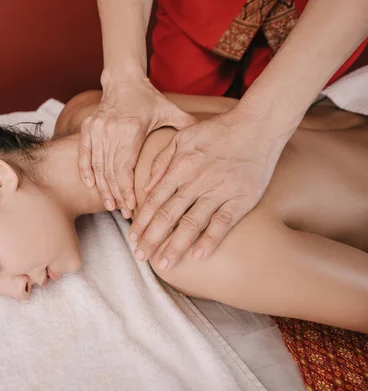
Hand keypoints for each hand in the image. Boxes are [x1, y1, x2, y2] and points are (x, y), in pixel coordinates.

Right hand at [78, 76, 195, 217]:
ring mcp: (97, 129)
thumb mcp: (169, 110)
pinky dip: (86, 171)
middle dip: (117, 194)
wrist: (123, 81)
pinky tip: (91, 185)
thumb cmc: (148, 99)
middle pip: (111, 171)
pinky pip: (84, 155)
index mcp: (131, 129)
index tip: (131, 206)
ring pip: (98, 166)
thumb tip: (207, 142)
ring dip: (103, 188)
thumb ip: (186, 125)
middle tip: (123, 212)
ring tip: (110, 205)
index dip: (126, 190)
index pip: (125, 167)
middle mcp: (111, 130)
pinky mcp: (88, 128)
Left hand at [130, 106, 291, 268]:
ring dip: (175, 246)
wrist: (257, 126)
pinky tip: (198, 256)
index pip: (154, 201)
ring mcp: (219, 192)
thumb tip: (146, 186)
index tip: (133, 238)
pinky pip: (222, 223)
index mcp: (180, 168)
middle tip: (140, 256)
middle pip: (167, 216)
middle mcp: (196, 182)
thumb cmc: (218, 131)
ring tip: (163, 264)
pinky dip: (210, 240)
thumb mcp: (183, 136)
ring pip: (191, 224)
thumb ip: (162, 160)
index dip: (142, 222)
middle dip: (151, 239)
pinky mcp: (241, 199)